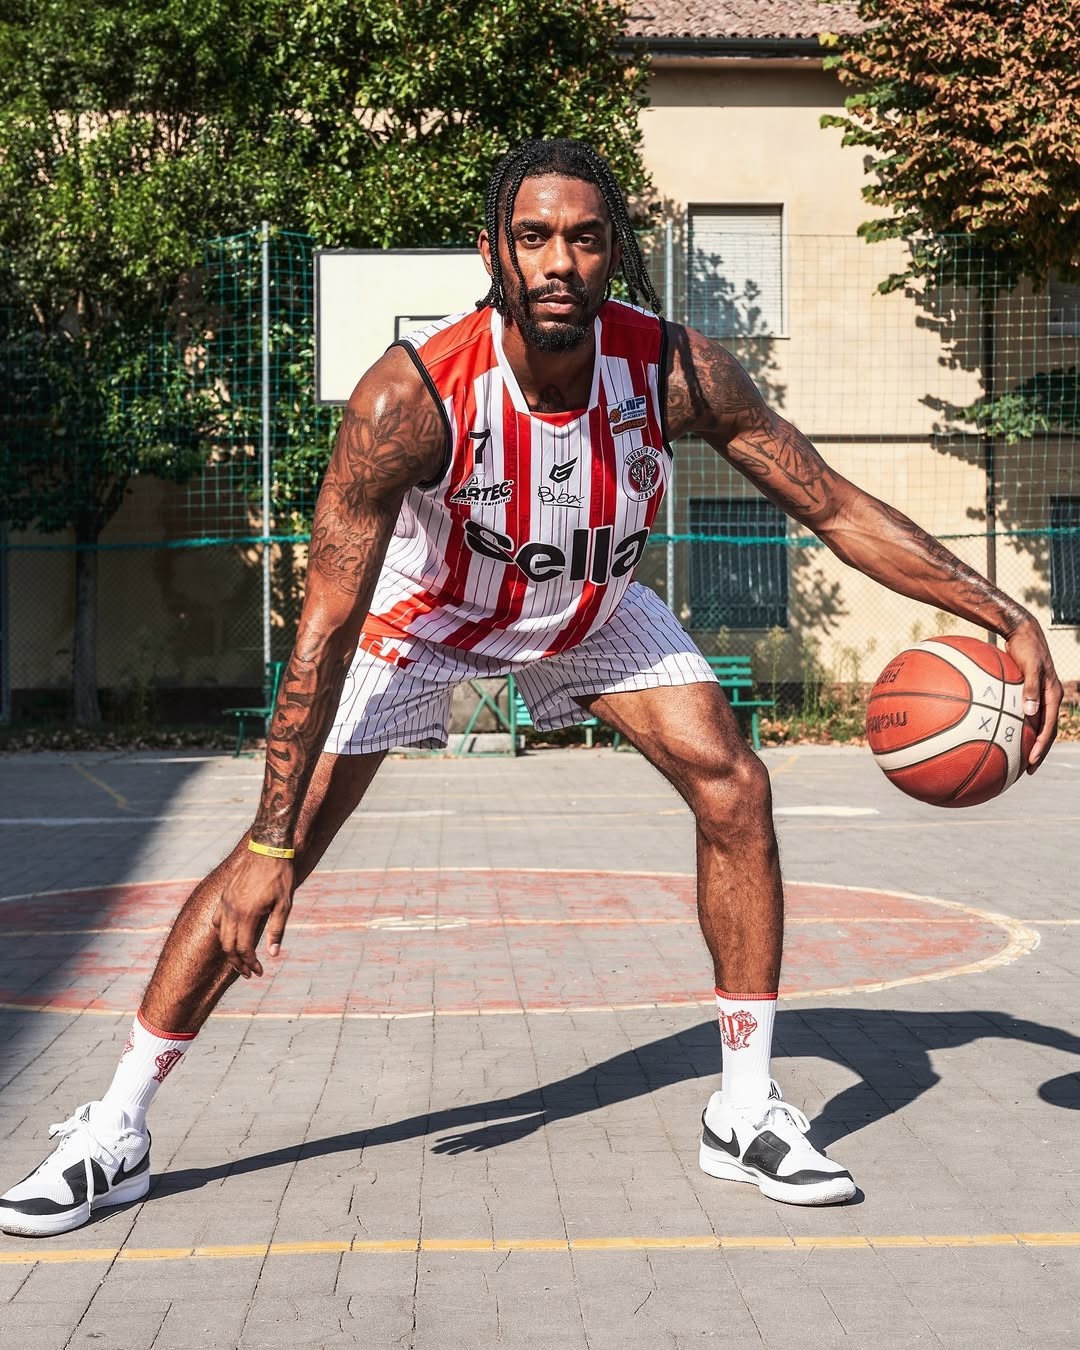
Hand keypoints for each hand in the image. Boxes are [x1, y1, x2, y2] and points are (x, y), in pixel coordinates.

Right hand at [212, 848, 294, 978]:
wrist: (268, 848)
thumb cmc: (280, 876)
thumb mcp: (284, 905)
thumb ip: (276, 931)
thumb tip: (272, 954)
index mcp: (247, 915)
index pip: (243, 949)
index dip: (250, 964)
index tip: (258, 972)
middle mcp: (232, 910)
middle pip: (228, 946)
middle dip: (237, 963)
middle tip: (248, 973)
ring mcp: (226, 902)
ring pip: (220, 934)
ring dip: (228, 949)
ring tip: (240, 958)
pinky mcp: (224, 895)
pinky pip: (217, 919)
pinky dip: (222, 932)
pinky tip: (232, 935)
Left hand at [1004, 618, 1062, 771]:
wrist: (1023, 631)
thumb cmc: (1026, 647)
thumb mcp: (1030, 666)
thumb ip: (1031, 688)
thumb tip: (1029, 712)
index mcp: (1052, 695)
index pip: (1049, 727)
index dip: (1041, 747)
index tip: (1031, 762)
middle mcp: (1048, 698)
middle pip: (1045, 731)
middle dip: (1037, 752)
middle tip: (1025, 770)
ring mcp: (1038, 696)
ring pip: (1035, 725)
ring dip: (1028, 741)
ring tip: (1015, 758)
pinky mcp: (1028, 692)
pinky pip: (1023, 713)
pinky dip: (1016, 726)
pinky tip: (1001, 733)